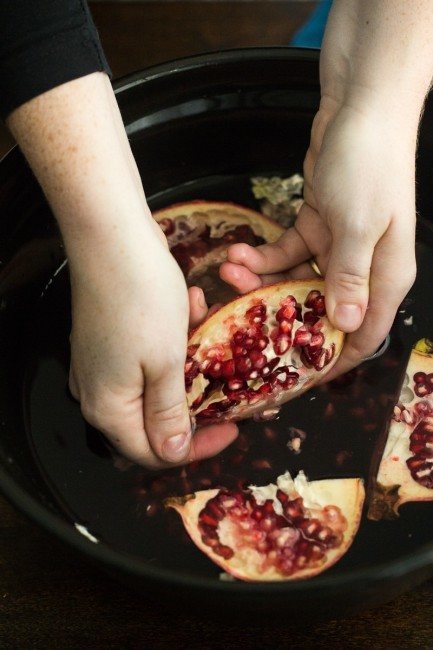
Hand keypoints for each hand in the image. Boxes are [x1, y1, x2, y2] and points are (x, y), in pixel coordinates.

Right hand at [68, 222, 236, 468]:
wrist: (112, 235)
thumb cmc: (141, 298)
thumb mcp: (165, 363)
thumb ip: (168, 414)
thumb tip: (172, 453)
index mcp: (108, 409)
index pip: (154, 453)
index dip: (197, 447)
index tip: (232, 427)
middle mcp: (97, 392)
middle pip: (153, 420)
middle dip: (196, 401)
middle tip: (226, 380)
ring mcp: (100, 364)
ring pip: (156, 385)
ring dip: (189, 363)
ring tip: (205, 325)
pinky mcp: (108, 340)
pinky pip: (147, 358)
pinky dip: (174, 343)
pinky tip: (190, 308)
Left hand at [220, 102, 416, 379]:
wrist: (361, 108)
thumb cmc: (370, 165)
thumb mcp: (357, 226)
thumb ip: (348, 278)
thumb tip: (346, 326)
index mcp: (385, 276)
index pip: (362, 335)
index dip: (330, 361)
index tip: (294, 377)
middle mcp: (364, 268)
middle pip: (321, 312)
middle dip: (280, 319)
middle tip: (241, 322)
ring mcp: (340, 248)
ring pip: (296, 283)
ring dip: (262, 282)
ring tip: (230, 271)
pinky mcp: (318, 227)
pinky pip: (287, 253)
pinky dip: (263, 256)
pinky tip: (239, 252)